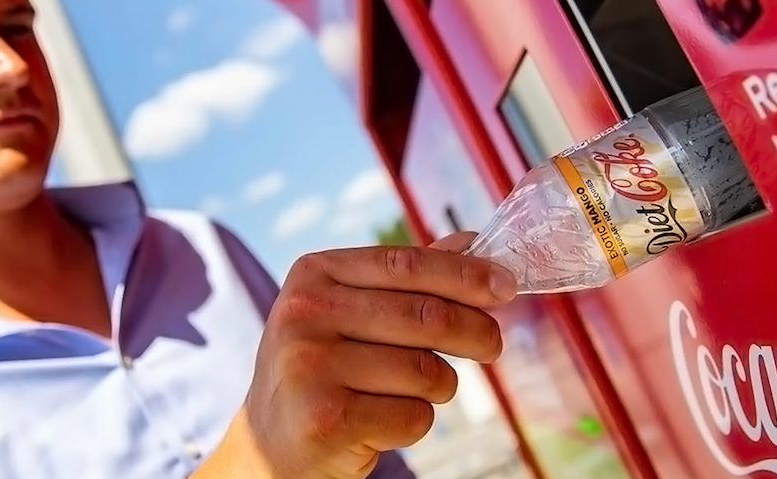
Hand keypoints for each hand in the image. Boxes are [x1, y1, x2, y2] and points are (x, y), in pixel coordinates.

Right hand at [200, 232, 517, 478]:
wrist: (270, 443)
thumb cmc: (323, 369)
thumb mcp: (348, 312)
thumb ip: (405, 278)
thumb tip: (471, 242)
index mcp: (313, 274)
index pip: (407, 264)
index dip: (466, 275)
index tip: (506, 286)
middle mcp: (304, 314)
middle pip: (425, 316)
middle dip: (475, 331)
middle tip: (491, 345)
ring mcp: (310, 367)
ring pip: (425, 370)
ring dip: (438, 386)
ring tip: (412, 392)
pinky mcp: (326, 421)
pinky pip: (412, 416)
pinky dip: (415, 422)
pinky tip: (384, 422)